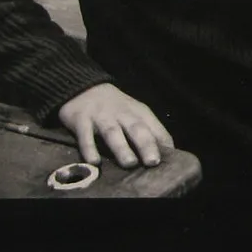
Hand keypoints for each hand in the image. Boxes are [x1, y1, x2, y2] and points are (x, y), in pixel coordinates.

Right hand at [57, 83, 174, 168]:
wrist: (85, 88)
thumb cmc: (116, 107)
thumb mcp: (136, 114)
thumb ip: (150, 131)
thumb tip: (168, 153)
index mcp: (139, 113)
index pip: (155, 128)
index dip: (163, 143)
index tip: (170, 159)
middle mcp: (122, 114)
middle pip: (136, 129)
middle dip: (145, 145)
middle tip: (153, 162)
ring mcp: (101, 117)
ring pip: (113, 132)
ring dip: (122, 148)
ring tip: (130, 163)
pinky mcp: (81, 120)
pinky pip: (85, 135)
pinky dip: (89, 148)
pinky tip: (94, 161)